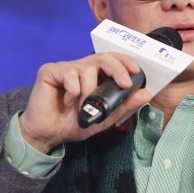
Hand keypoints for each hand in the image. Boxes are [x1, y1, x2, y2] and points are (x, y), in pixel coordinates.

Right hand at [18, 53, 151, 151]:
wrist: (47, 135)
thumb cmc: (73, 124)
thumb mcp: (104, 118)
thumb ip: (124, 106)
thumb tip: (146, 94)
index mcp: (93, 76)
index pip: (111, 60)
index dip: (125, 61)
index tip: (137, 72)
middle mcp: (80, 68)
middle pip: (102, 57)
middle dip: (117, 69)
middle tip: (124, 84)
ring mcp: (65, 68)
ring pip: (86, 69)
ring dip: (89, 92)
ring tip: (82, 108)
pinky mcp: (50, 71)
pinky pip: (69, 75)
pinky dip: (73, 92)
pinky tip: (66, 102)